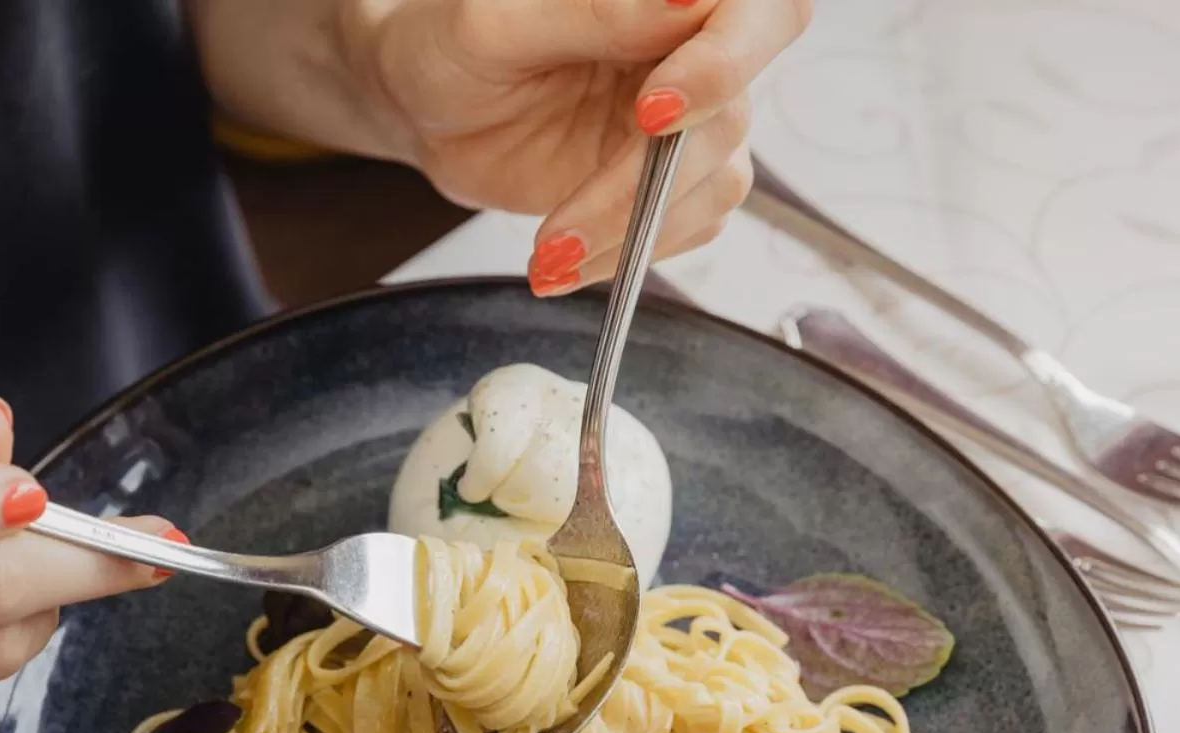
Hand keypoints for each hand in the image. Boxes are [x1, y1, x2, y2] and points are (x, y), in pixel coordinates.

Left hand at [353, 0, 809, 294]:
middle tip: (576, 216)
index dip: (725, 62)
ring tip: (548, 252)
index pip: (756, 13)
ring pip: (713, 184)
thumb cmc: (449, 45)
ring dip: (630, 231)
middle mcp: (689, 54)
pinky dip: (625, 255)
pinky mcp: (666, 185)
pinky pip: (683, 230)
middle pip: (731, 115)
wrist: (422, 109)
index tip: (654, 109)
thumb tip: (686, 0)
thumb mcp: (496, 24)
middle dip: (657, 178)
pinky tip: (562, 260)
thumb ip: (594, 11)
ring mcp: (685, 124)